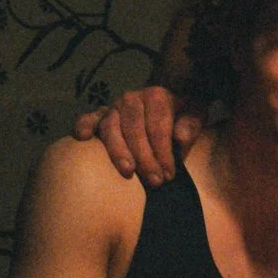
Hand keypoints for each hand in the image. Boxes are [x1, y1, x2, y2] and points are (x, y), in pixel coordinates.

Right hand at [72, 87, 200, 187]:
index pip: (159, 126)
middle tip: (154, 181)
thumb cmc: (180, 113)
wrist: (164, 100)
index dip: (163, 152)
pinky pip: (87, 118)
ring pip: (111, 127)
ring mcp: (113, 107)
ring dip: (118, 151)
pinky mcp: (99, 115)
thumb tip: (180, 138)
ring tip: (127, 171)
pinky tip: (82, 138)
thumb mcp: (195, 113)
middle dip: (145, 157)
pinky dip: (83, 126)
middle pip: (134, 129)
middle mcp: (132, 99)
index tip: (168, 174)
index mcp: (157, 96)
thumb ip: (191, 124)